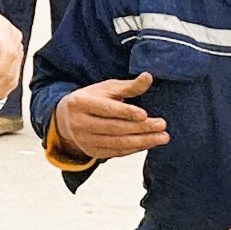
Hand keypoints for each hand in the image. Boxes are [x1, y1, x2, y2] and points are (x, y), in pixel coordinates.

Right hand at [48, 71, 168, 161]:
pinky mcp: (91, 151)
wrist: (68, 118)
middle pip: (114, 127)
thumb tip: (148, 77)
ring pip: (116, 143)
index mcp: (80, 103)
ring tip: (162, 137)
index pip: (106, 109)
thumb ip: (129, 86)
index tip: (145, 114)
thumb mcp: (107, 88)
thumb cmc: (93, 99)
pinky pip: (116, 152)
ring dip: (142, 141)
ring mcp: (83, 140)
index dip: (125, 112)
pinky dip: (134, 149)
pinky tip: (148, 143)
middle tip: (162, 125)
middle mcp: (78, 123)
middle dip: (141, 127)